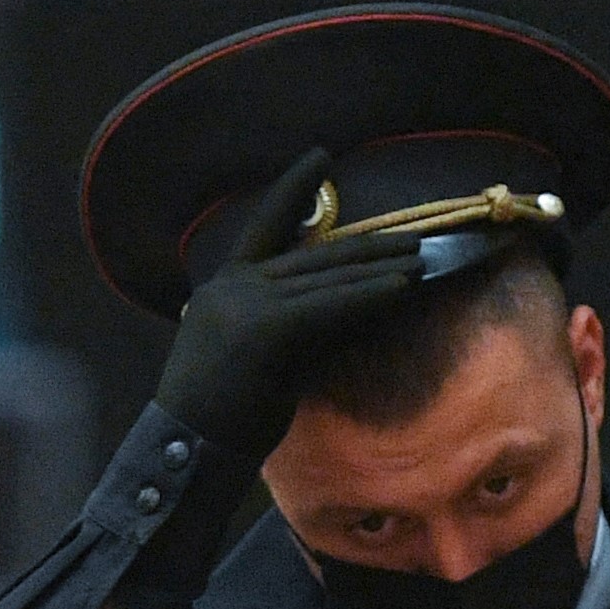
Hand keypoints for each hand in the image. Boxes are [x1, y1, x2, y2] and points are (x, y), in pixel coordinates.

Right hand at [154, 144, 459, 455]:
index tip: (320, 156)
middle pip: (315, 254)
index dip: (293, 189)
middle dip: (371, 244)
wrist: (184, 452)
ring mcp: (246, 304)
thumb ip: (289, 322)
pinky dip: (370, 296)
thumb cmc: (219, 417)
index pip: (264, 226)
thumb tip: (345, 306)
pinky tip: (404, 287)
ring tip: (424, 258)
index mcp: (223, 288)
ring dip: (383, 267)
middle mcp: (233, 286)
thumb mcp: (254, 355)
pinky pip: (331, 307)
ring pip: (328, 277)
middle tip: (416, 235)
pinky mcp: (266, 330)